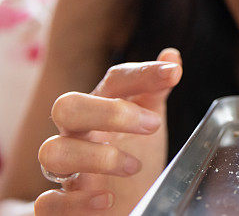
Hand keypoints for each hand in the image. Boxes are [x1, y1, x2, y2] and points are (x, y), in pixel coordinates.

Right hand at [34, 48, 182, 214]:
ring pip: (51, 151)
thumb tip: (172, 56)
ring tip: (133, 167)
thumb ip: (156, 90)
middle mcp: (79, 134)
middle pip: (67, 107)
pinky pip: (47, 202)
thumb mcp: (149, 119)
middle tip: (154, 125)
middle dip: (109, 111)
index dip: (143, 73)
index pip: (113, 80)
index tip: (173, 73)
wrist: (125, 203)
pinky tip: (106, 199)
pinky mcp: (59, 205)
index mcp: (102, 108)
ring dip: (96, 158)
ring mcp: (65, 169)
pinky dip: (77, 202)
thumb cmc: (135, 154)